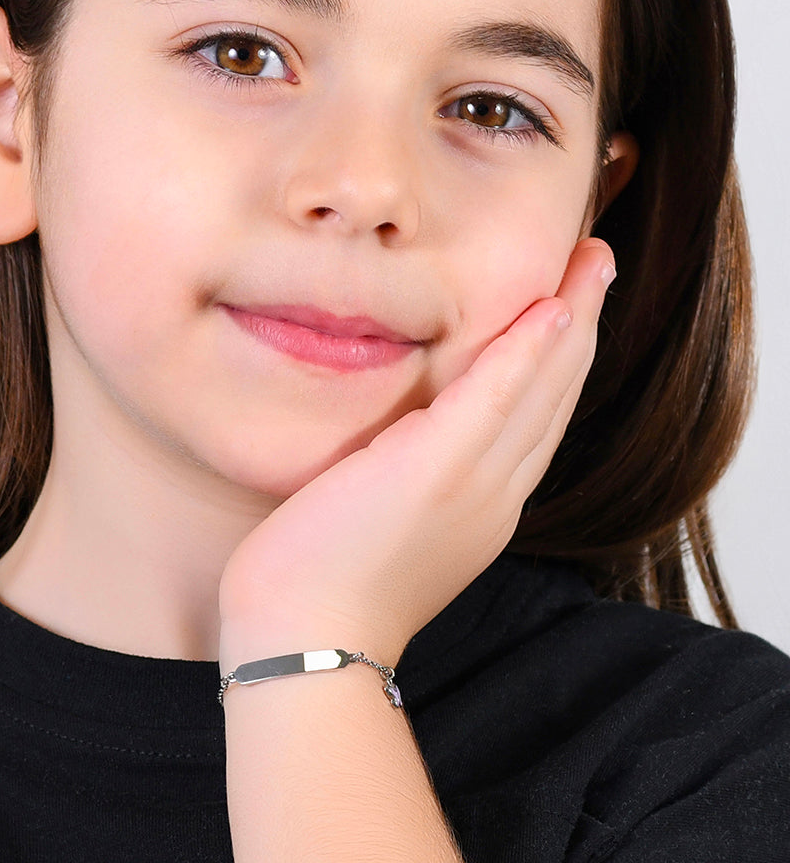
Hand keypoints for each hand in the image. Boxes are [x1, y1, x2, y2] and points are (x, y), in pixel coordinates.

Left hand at [218, 238, 615, 669]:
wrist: (304, 641)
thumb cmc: (323, 586)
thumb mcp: (383, 526)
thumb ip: (409, 482)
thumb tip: (393, 448)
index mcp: (480, 508)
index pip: (531, 421)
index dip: (556, 362)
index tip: (566, 311)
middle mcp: (493, 496)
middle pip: (552, 397)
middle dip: (581, 327)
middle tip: (597, 266)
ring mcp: (472, 483)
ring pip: (541, 389)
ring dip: (573, 319)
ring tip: (594, 261)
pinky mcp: (437, 469)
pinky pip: (498, 396)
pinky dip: (530, 350)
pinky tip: (555, 305)